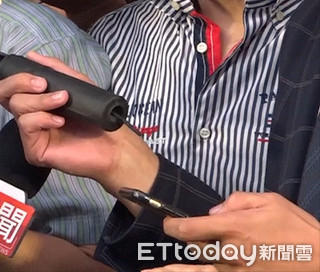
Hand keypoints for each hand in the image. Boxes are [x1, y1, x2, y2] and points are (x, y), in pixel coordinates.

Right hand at [0, 52, 157, 197]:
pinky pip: (27, 125)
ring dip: (40, 100)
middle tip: (41, 83)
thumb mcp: (76, 83)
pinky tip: (59, 122)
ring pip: (18, 106)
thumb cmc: (95, 115)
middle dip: (18, 82)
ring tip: (62, 101)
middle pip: (4, 93)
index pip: (2, 91)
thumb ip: (54, 69)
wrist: (113, 144)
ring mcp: (28, 133)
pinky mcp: (33, 150)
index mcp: (32, 101)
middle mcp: (26, 116)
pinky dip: (43, 118)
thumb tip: (30, 56)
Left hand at [150, 192, 319, 271]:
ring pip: (199, 265)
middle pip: (192, 247)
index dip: (171, 225)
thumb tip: (214, 210)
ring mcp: (234, 270)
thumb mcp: (270, 200)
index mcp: (232, 227)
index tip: (167, 223)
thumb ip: (237, 200)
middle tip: (190, 235)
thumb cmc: (298, 229)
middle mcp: (228, 251)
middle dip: (189, 240)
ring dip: (178, 266)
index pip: (187, 228)